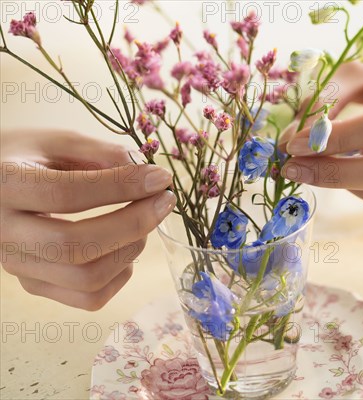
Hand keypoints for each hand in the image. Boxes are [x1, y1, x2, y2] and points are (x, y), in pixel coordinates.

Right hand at [0, 130, 175, 309]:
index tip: (160, 178)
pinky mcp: (34, 285)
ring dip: (130, 250)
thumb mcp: (56, 141)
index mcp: (3, 186)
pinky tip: (125, 248)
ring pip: (85, 278)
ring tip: (143, 221)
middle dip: (133, 223)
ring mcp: (17, 265)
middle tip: (164, 201)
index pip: (66, 194)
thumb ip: (101, 152)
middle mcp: (2, 232)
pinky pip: (88, 298)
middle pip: (76, 246)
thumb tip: (148, 172)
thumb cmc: (26, 159)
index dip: (121, 187)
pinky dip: (119, 276)